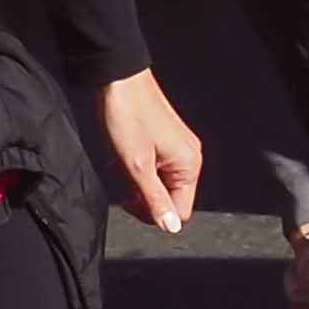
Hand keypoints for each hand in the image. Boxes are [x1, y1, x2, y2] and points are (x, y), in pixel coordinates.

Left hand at [96, 70, 197, 232]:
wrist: (118, 81)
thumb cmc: (128, 117)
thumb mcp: (137, 167)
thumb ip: (155, 200)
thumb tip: (171, 227)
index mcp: (190, 166)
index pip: (180, 211)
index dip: (153, 212)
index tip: (130, 198)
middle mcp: (190, 158)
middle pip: (169, 197)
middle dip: (142, 193)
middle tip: (123, 175)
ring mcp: (178, 149)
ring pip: (157, 182)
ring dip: (135, 178)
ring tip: (121, 158)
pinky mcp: (165, 141)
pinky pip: (153, 167)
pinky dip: (135, 165)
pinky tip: (123, 151)